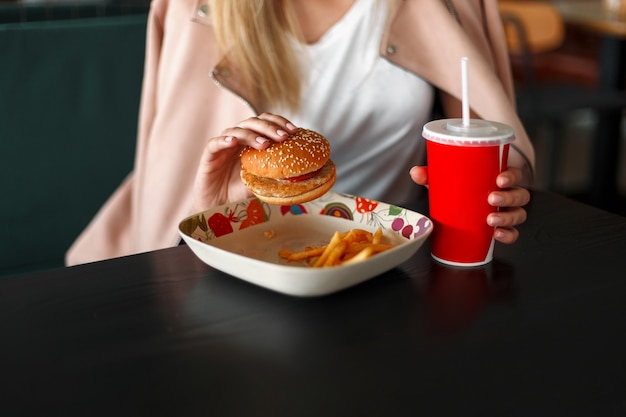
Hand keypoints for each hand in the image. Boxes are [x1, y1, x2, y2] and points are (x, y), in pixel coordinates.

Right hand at [191, 113, 297, 211]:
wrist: (216, 205)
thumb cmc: (238, 193)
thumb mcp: (261, 183)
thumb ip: (274, 176)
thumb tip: (297, 176)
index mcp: (251, 142)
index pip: (265, 123)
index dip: (279, 123)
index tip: (293, 130)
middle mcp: (237, 139)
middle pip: (252, 122)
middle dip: (269, 128)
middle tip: (282, 136)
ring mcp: (223, 145)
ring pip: (236, 130)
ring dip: (251, 135)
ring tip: (264, 144)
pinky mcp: (209, 155)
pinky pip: (215, 143)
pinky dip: (224, 140)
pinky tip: (233, 142)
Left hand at [409, 166, 529, 243]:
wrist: (466, 201)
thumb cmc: (464, 185)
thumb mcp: (450, 178)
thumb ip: (432, 175)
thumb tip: (415, 173)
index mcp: (500, 177)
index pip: (515, 174)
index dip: (512, 176)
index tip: (500, 179)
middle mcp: (508, 194)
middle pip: (520, 195)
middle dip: (508, 198)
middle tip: (491, 199)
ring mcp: (508, 211)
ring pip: (519, 214)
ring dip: (508, 218)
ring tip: (491, 220)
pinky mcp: (503, 226)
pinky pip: (513, 233)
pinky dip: (508, 235)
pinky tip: (497, 235)